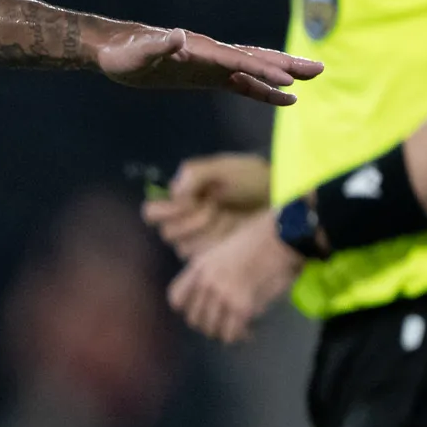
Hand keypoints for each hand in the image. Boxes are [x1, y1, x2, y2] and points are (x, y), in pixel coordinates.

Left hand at [97, 27, 320, 107]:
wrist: (115, 50)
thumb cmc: (124, 53)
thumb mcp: (138, 53)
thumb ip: (158, 46)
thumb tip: (176, 36)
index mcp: (202, 50)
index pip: (239, 61)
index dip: (263, 71)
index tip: (289, 80)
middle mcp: (212, 55)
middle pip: (257, 59)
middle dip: (287, 65)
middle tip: (320, 69)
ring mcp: (212, 66)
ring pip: (254, 70)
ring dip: (282, 75)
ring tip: (311, 80)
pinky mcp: (206, 77)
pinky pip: (241, 84)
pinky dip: (263, 90)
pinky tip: (283, 98)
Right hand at [142, 152, 273, 258]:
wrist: (275, 196)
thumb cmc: (248, 179)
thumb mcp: (221, 168)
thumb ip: (194, 175)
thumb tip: (175, 193)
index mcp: (178, 200)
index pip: (151, 213)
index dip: (168, 210)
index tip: (193, 200)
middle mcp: (180, 223)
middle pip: (169, 233)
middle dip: (196, 220)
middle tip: (217, 206)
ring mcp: (195, 242)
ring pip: (185, 248)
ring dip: (210, 232)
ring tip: (229, 217)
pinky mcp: (211, 256)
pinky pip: (202, 258)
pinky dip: (219, 244)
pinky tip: (233, 232)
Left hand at [167, 215, 303, 343]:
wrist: (279, 239)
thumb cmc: (256, 242)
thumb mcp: (220, 250)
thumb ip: (208, 272)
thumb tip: (207, 298)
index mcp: (198, 267)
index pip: (176, 299)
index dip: (187, 308)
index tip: (200, 310)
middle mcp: (205, 283)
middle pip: (193, 318)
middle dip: (207, 323)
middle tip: (221, 322)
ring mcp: (222, 295)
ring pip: (209, 328)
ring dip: (221, 331)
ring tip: (234, 328)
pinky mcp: (241, 306)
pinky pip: (230, 332)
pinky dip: (237, 335)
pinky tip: (246, 332)